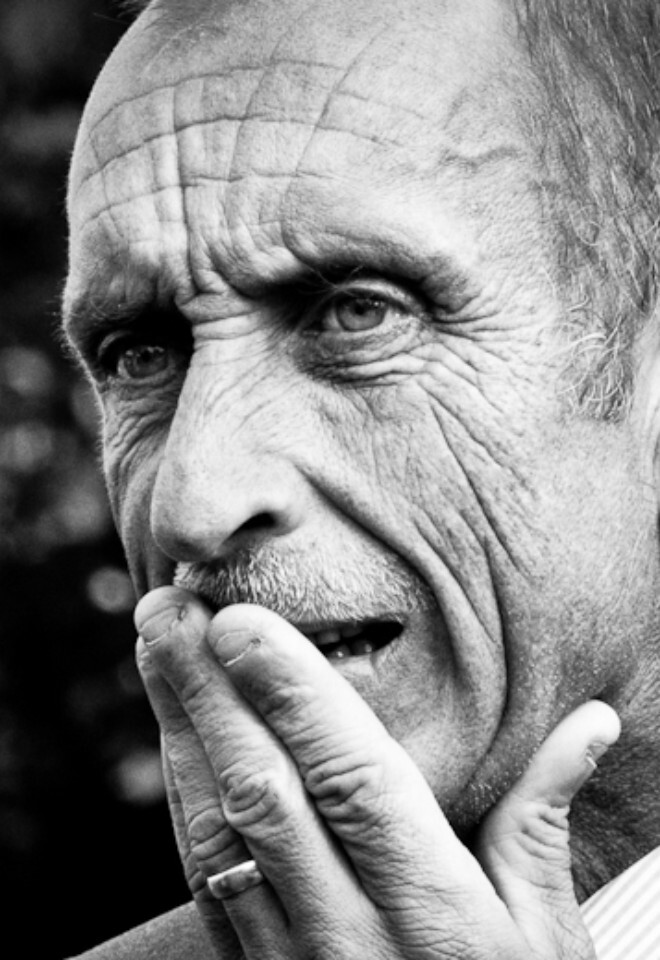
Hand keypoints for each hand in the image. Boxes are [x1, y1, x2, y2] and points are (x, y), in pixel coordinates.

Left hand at [135, 586, 619, 959]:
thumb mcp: (544, 932)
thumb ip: (545, 816)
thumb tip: (589, 723)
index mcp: (431, 909)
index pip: (351, 780)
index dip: (293, 696)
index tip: (243, 623)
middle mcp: (349, 931)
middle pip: (263, 791)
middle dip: (208, 692)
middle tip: (168, 606)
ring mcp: (291, 957)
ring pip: (217, 830)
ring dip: (179, 730)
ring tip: (154, 645)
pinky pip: (205, 876)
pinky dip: (181, 795)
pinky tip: (172, 736)